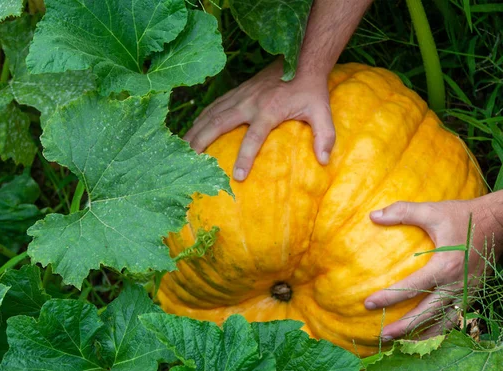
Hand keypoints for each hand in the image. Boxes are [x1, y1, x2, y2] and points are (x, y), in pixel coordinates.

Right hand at [183, 59, 335, 180]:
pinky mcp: (236, 92)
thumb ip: (324, 136)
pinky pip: (213, 106)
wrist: (300, 58)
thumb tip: (324, 161)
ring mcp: (240, 96)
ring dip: (196, 130)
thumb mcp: (322, 111)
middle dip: (202, 142)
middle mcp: (249, 103)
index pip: (253, 138)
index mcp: (268, 110)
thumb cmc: (310, 89)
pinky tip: (191, 130)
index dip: (245, 158)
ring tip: (182, 148)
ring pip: (211, 114)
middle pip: (219, 124)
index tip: (237, 177)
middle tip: (189, 161)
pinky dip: (200, 118)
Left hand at [364, 195, 502, 339]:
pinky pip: (454, 317)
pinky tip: (423, 334)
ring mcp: (466, 292)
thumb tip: (373, 216)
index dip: (389, 297)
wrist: (500, 224)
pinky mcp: (472, 294)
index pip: (413, 287)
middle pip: (427, 314)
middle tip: (382, 334)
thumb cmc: (463, 216)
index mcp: (446, 266)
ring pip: (443, 322)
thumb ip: (403, 212)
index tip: (368, 304)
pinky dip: (438, 329)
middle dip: (404, 328)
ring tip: (401, 344)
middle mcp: (457, 284)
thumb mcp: (432, 210)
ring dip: (422, 334)